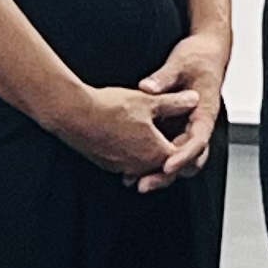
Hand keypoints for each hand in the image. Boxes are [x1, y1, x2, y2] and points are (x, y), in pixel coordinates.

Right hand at [55, 83, 193, 189]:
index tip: (187, 133)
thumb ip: (175, 103)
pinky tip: (128, 137)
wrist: (74, 114)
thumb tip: (194, 99)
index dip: (187, 145)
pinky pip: (126, 163)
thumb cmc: (111, 108)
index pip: (181, 156)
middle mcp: (141, 166)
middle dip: (169, 151)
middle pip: (163, 165)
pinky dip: (132, 153)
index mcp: (156, 152)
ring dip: (149, 153)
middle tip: (171, 136)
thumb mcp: (149, 101)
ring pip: (143, 165)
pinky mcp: (107, 164)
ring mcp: (122, 167)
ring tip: (150, 136)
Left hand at [134, 26, 231, 187]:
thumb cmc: (198, 57)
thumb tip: (148, 88)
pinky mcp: (176, 127)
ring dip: (158, 171)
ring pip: (177, 159)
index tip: (167, 166)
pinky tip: (131, 167)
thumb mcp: (180, 62)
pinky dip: (152, 160)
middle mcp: (198, 126)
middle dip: (166, 173)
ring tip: (134, 181)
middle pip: (188, 160)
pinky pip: (166, 149)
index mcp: (205, 113)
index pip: (198, 141)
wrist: (206, 53)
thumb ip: (164, 77)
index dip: (183, 156)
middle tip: (144, 183)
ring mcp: (187, 129)